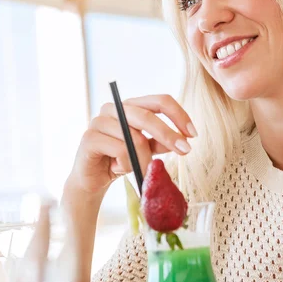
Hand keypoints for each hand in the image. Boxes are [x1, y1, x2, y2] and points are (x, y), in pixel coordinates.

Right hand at [66, 95, 196, 196]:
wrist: (93, 181)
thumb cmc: (120, 161)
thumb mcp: (147, 150)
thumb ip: (161, 141)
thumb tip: (183, 138)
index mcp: (130, 106)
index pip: (159, 100)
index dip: (178, 115)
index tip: (192, 134)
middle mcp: (113, 108)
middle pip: (147, 115)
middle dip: (169, 135)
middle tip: (185, 151)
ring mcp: (99, 121)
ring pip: (134, 138)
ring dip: (144, 159)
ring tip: (140, 170)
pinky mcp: (90, 138)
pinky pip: (120, 150)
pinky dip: (126, 164)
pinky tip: (118, 169)